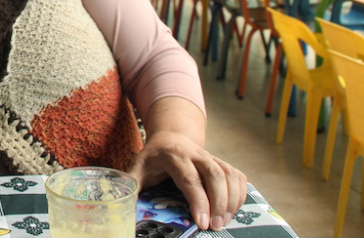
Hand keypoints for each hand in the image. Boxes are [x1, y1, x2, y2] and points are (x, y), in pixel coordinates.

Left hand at [127, 131, 247, 231]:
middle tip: (216, 226)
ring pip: (229, 174)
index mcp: (172, 155)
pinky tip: (233, 210)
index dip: (198, 200)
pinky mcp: (221, 162)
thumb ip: (132, 184)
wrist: (170, 136)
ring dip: (232, 200)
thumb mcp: (137, 167)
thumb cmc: (153, 157)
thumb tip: (123, 205)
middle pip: (214, 174)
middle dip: (219, 202)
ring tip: (224, 222)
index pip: (189, 178)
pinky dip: (240, 193)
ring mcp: (211, 157)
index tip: (202, 222)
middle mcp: (195, 153)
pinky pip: (237, 176)